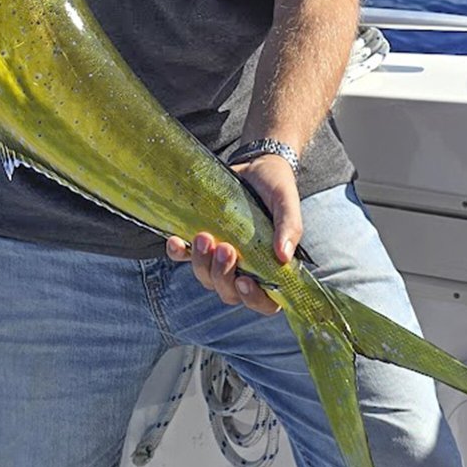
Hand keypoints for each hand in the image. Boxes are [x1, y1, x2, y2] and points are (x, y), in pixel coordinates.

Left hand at [166, 153, 302, 316]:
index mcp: (270, 266)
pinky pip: (183, 257)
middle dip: (222, 275)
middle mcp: (244, 267)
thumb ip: (289, 226)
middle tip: (224, 247)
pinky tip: (176, 241)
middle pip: (229, 292)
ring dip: (201, 264)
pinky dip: (178, 253)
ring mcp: (220, 257)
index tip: (243, 280)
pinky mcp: (200, 243)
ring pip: (206, 278)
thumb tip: (283, 257)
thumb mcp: (286, 201)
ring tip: (204, 237)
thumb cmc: (275, 186)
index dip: (253, 299)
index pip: (265, 301)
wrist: (254, 165)